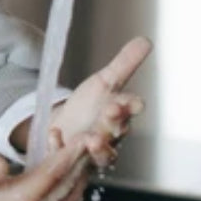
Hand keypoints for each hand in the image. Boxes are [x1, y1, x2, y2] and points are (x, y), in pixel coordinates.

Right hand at [0, 131, 91, 200]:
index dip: (68, 153)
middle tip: (94, 137)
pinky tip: (70, 168)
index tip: (83, 136)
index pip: (52, 174)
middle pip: (66, 183)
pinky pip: (61, 200)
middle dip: (80, 159)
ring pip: (68, 193)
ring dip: (78, 171)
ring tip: (84, 149)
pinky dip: (69, 182)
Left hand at [49, 36, 151, 168]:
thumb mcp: (104, 82)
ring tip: (90, 139)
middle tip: (111, 111)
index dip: (131, 105)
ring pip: (101, 153)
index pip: (130, 108)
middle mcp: (110, 135)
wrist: (66, 128)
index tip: (134, 101)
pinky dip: (58, 146)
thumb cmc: (90, 107)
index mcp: (119, 113)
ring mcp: (91, 151)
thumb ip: (124, 64)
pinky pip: (66, 156)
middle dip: (115, 121)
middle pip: (117, 130)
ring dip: (97, 146)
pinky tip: (54, 134)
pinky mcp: (71, 159)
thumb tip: (145, 40)